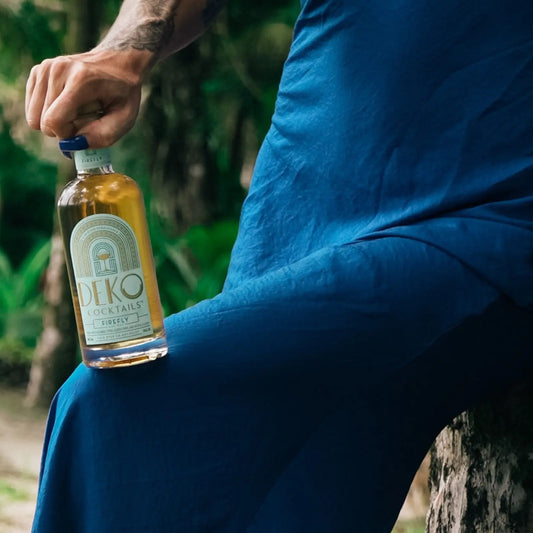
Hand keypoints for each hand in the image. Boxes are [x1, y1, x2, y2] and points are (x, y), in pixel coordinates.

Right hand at [25, 49, 149, 147]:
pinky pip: (32, 107)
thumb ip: (102, 137)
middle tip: (84, 117)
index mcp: (81, 80)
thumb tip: (71, 146)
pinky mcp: (38, 70)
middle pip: (42, 121)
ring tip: (77, 108)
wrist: (118, 63)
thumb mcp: (124, 119)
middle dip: (63, 128)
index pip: (53, 121)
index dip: (66, 135)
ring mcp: (45, 68)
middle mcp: (58, 70)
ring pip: (34, 116)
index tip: (84, 130)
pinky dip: (49, 110)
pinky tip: (67, 101)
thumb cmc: (123, 94)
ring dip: (56, 119)